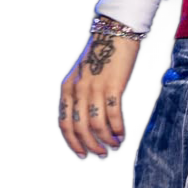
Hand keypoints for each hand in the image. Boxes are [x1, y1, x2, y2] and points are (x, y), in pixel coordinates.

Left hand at [60, 28, 140, 158]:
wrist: (116, 32)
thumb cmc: (101, 54)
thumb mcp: (81, 75)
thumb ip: (79, 95)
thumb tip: (86, 122)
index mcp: (66, 88)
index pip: (65, 123)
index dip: (73, 143)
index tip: (82, 155)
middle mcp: (78, 90)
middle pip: (80, 128)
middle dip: (90, 146)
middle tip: (101, 155)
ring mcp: (94, 88)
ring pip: (96, 124)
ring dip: (105, 140)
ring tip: (114, 146)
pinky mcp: (113, 86)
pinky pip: (113, 114)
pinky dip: (118, 128)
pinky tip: (122, 134)